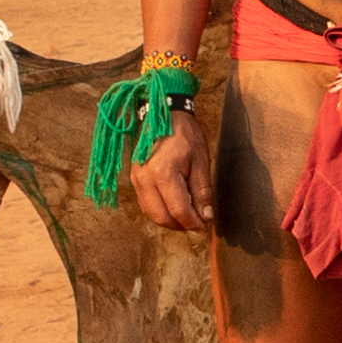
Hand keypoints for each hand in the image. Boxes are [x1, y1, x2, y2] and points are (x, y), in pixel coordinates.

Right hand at [130, 121, 215, 239]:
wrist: (165, 115)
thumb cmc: (185, 135)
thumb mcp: (200, 162)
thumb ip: (203, 192)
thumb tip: (207, 217)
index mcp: (163, 173)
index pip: (179, 210)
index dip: (194, 223)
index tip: (205, 227)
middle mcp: (145, 179)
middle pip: (162, 217)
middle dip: (181, 226)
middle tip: (197, 224)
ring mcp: (136, 179)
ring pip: (151, 214)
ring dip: (169, 221)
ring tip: (187, 217)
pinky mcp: (134, 178)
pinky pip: (145, 204)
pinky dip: (159, 211)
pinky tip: (173, 207)